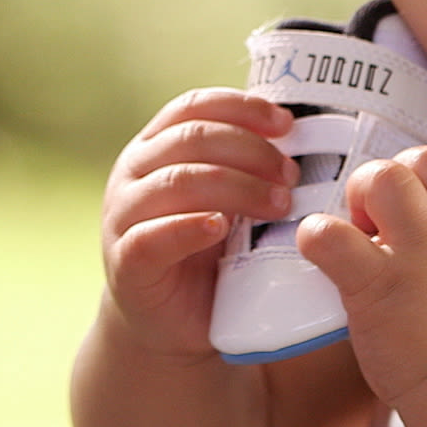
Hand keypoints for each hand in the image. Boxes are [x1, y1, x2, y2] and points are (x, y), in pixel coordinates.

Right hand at [98, 88, 297, 357]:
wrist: (170, 320)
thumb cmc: (205, 249)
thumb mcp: (225, 199)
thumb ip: (245, 167)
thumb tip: (304, 139)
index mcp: (156, 146)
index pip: (194, 107)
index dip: (241, 108)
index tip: (286, 124)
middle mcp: (134, 172)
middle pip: (191, 138)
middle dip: (250, 150)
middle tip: (291, 175)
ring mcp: (122, 216)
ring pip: (177, 181)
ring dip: (236, 187)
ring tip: (278, 205)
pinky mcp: (126, 261)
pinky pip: (152, 237)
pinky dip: (189, 228)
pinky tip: (221, 228)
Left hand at [297, 147, 426, 406]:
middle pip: (426, 158)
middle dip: (400, 175)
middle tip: (386, 217)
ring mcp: (418, 255)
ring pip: (387, 178)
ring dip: (364, 194)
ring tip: (361, 230)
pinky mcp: (376, 285)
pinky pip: (333, 236)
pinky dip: (318, 236)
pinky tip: (324, 253)